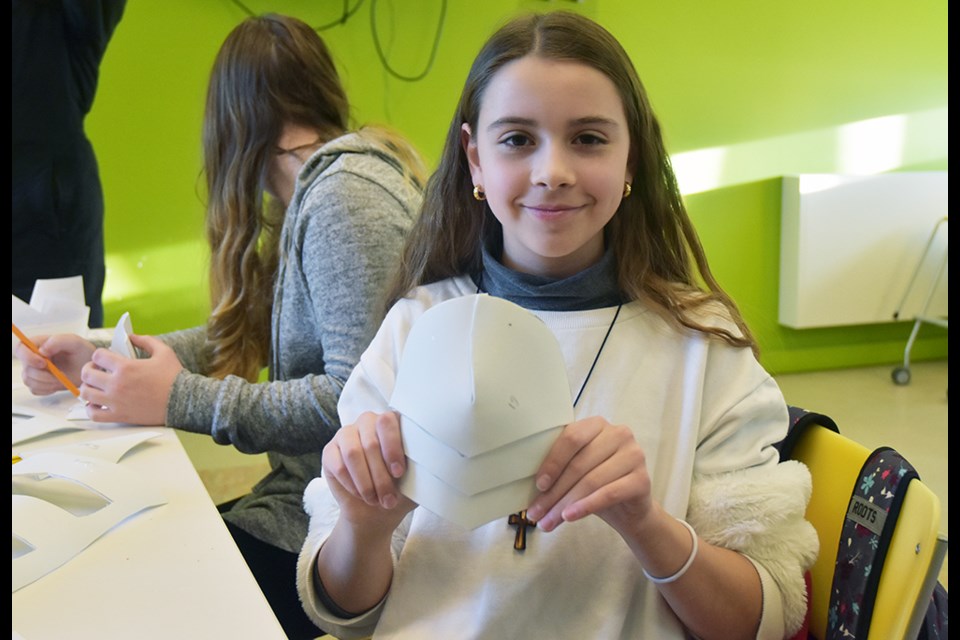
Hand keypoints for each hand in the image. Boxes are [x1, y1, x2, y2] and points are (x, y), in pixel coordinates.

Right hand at [16, 333, 94, 395]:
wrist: (89, 368)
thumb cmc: (82, 352)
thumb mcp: (74, 342)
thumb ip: (57, 341)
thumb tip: (41, 351)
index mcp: (38, 344)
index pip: (20, 348)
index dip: (27, 357)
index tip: (44, 363)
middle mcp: (33, 357)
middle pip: (26, 369)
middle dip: (43, 375)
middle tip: (61, 375)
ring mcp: (34, 371)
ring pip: (29, 381)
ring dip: (48, 383)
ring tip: (64, 378)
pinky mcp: (38, 383)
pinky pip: (36, 390)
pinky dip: (48, 389)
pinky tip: (59, 383)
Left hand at [80, 334, 182, 424]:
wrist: (182, 401)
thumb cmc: (174, 377)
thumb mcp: (164, 352)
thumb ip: (146, 341)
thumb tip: (131, 336)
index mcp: (125, 367)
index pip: (97, 356)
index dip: (100, 354)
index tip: (106, 358)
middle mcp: (116, 384)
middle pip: (86, 374)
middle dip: (90, 369)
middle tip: (97, 371)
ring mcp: (116, 402)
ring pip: (86, 394)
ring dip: (88, 388)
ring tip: (96, 387)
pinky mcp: (119, 415)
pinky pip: (94, 414)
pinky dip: (91, 409)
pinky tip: (98, 404)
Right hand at [322, 411, 415, 529]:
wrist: (376, 512)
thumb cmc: (401, 490)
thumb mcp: (417, 479)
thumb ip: (423, 464)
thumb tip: (436, 456)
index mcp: (392, 422)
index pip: (388, 422)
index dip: (393, 448)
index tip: (398, 473)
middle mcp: (368, 422)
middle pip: (371, 443)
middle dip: (380, 476)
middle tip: (388, 499)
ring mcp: (346, 434)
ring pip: (353, 453)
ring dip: (365, 482)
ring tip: (375, 500)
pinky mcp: (330, 450)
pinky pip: (337, 464)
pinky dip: (351, 484)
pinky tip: (360, 495)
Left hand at [525, 416, 652, 535]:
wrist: (629, 509)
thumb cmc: (597, 484)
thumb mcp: (577, 469)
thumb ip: (559, 467)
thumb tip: (530, 486)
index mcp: (597, 424)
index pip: (572, 438)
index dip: (553, 462)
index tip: (539, 485)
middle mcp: (619, 434)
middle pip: (579, 463)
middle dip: (554, 492)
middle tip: (536, 512)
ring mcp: (634, 455)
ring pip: (591, 481)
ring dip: (565, 504)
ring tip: (547, 521)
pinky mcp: (642, 479)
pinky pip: (609, 493)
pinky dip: (586, 506)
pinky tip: (570, 517)